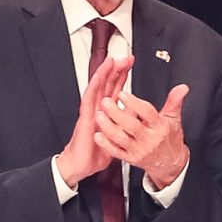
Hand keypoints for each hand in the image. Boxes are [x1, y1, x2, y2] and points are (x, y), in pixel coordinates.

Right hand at [56, 56, 133, 186]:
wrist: (82, 165)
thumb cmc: (97, 152)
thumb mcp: (120, 135)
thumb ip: (126, 121)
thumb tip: (139, 112)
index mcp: (107, 111)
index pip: (115, 88)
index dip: (122, 75)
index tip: (130, 62)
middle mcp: (98, 108)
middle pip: (107, 84)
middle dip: (116, 69)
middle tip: (125, 57)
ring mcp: (90, 112)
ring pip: (97, 88)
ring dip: (104, 73)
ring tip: (111, 60)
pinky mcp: (84, 118)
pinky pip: (88, 100)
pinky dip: (93, 87)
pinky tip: (98, 78)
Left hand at [94, 84, 190, 188]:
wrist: (170, 164)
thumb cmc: (170, 139)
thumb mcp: (174, 119)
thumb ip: (174, 101)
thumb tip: (182, 88)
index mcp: (159, 127)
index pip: (147, 113)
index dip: (134, 103)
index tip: (123, 94)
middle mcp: (149, 140)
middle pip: (132, 126)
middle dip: (117, 113)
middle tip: (106, 102)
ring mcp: (139, 150)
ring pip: (121, 139)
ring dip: (108, 127)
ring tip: (99, 115)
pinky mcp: (130, 159)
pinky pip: (116, 152)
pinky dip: (106, 144)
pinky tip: (98, 135)